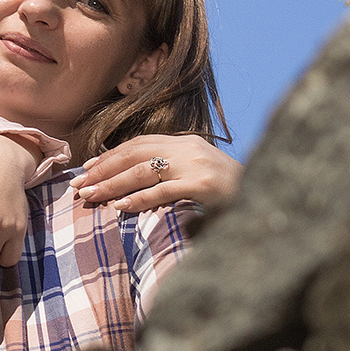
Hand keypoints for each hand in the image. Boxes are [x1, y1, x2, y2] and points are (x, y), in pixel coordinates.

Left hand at [72, 134, 240, 213]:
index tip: (88, 169)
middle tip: (80, 186)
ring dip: (112, 184)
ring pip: (143, 170)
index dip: (111, 156)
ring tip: (91, 196)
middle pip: (135, 153)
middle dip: (104, 170)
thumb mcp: (199, 174)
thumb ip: (172, 173)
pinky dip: (139, 199)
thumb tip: (136, 184)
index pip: (140, 143)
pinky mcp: (203, 185)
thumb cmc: (230, 193)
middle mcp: (189, 149)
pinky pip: (163, 191)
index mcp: (187, 143)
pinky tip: (120, 207)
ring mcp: (196, 166)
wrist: (269, 199)